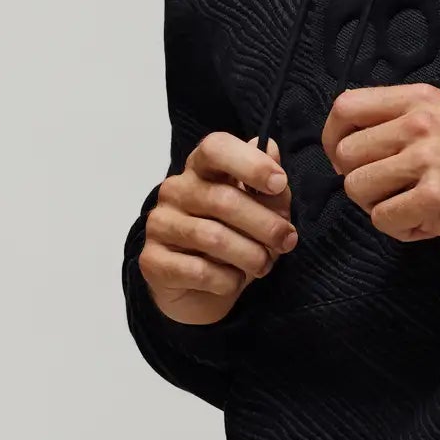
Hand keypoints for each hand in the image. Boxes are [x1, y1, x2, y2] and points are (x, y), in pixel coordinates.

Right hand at [137, 133, 296, 325]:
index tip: (279, 183)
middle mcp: (175, 190)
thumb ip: (271, 189)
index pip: (216, 148)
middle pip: (224, 199)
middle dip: (266, 225)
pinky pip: (199, 271)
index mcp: (201, 169)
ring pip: (213, 238)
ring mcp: (160, 224)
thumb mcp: (263, 213)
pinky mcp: (153, 260)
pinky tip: (232, 281)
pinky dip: (227, 280)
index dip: (250, 163)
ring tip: (262, 265)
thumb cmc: (235, 242)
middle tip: (286, 242)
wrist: (202, 291)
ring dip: (250, 256)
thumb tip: (273, 150)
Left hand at [321, 84, 439, 255]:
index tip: (343, 159)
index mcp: (420, 100)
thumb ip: (400, 120)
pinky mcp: (435, 199)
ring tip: (411, 206)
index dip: (333, 137)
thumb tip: (347, 142)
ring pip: (359, 189)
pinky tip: (428, 222)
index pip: (347, 106)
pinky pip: (384, 220)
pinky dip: (401, 229)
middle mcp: (421, 124)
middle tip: (389, 190)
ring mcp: (428, 161)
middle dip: (359, 181)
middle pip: (347, 155)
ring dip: (378, 207)